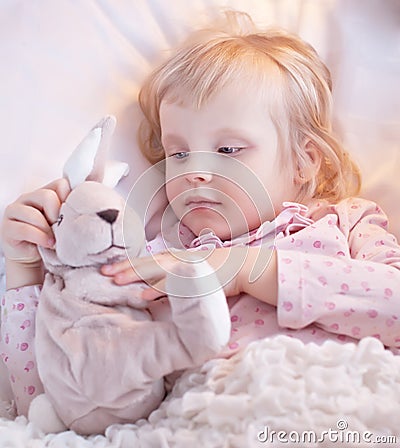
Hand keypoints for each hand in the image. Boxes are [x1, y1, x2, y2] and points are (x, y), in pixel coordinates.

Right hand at [1, 178, 69, 287]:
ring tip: (56, 240)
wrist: (34, 255)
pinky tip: (48, 243)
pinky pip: (24, 229)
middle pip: (47, 195)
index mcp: (46, 192)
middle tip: (62, 227)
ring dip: (48, 228)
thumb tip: (95, 206)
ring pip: (34, 212)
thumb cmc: (53, 236)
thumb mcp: (65, 222)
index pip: (61, 184)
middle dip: (58, 214)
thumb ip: (74, 211)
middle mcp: (29, 198)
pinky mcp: (8, 226)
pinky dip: (39, 237)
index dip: (70, 198)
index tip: (73, 214)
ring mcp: (16, 210)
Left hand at [101, 247, 246, 300]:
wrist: (241, 267)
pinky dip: (158, 290)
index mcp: (175, 259)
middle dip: (124, 267)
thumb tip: (154, 290)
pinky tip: (143, 297)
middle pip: (146, 263)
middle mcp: (177, 260)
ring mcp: (185, 268)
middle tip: (101, 272)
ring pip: (155, 271)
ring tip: (115, 281)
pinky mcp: (195, 279)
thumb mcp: (191, 272)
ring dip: (135, 275)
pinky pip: (173, 285)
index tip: (107, 269)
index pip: (147, 260)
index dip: (127, 264)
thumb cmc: (215, 271)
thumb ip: (173, 280)